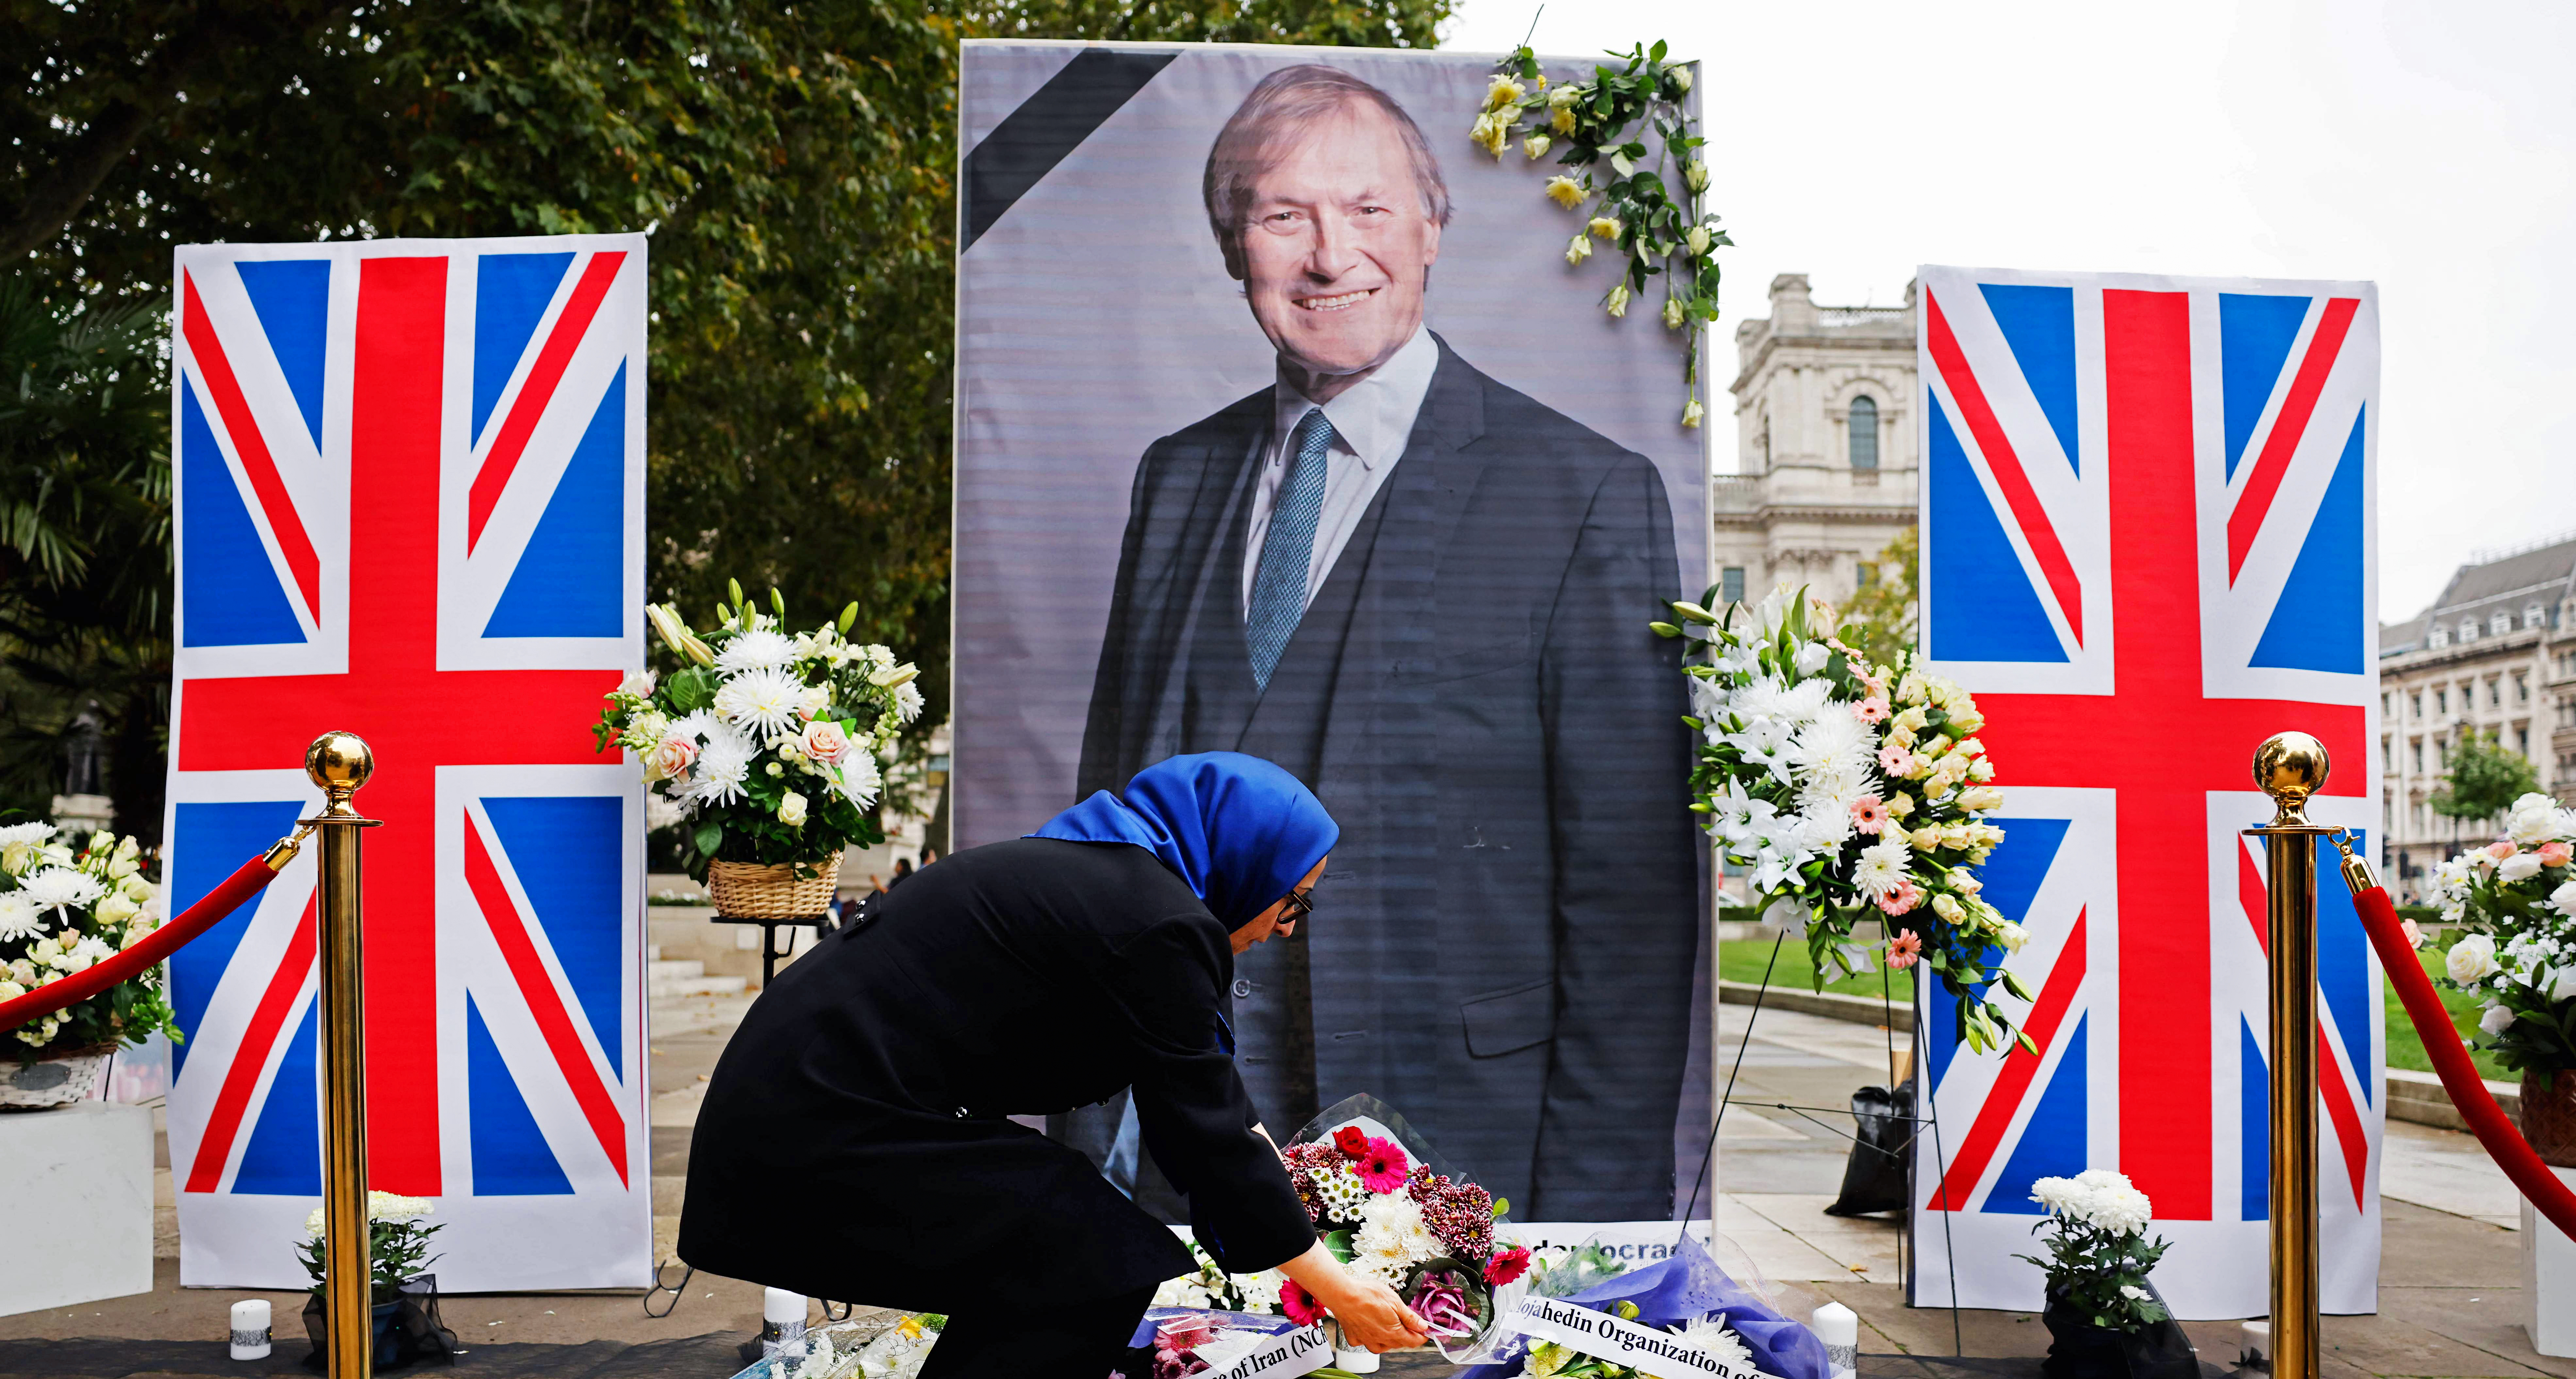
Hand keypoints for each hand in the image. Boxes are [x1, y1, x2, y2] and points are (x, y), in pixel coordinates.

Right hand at [1277, 1240, 1428, 1352]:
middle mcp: (1380, 1341)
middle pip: (1399, 1342)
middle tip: (1405, 1319)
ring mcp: (1366, 1341)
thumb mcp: (1395, 1302)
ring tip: (1387, 1322)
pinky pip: (1366, 1342)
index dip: (1421, 1335)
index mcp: (1393, 1333)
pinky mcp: (1354, 1338)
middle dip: (1405, 1333)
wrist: (1342, 1295)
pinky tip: (1370, 1325)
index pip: (1413, 1341)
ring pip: (1383, 1345)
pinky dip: (1370, 1335)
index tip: (1424, 1330)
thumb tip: (1423, 1327)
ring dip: (1388, 1337)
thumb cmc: (1367, 1295)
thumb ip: (1410, 1317)